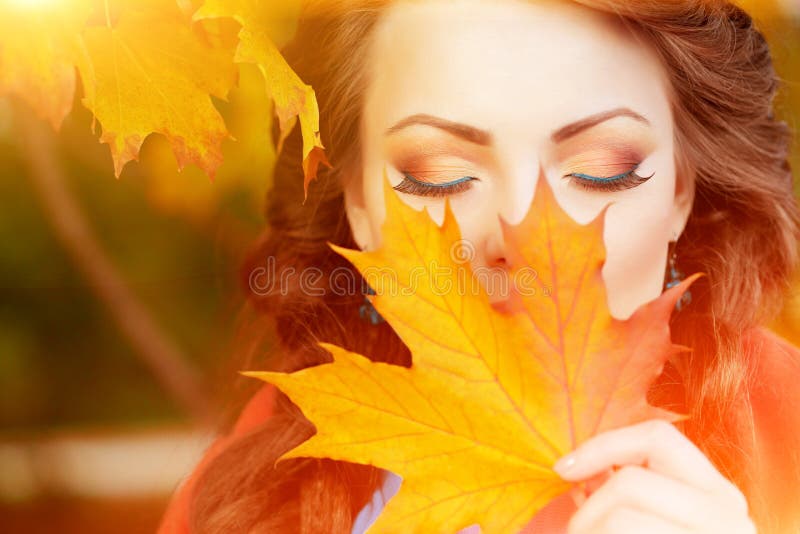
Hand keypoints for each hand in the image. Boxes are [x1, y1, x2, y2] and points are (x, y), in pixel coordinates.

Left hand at [553, 419, 755, 533]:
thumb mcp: (648, 516)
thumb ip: (622, 488)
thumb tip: (571, 468)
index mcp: (718, 494)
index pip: (658, 437)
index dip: (602, 445)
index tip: (561, 468)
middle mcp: (728, 517)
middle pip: (629, 483)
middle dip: (587, 512)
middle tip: (578, 533)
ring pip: (619, 519)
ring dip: (587, 532)